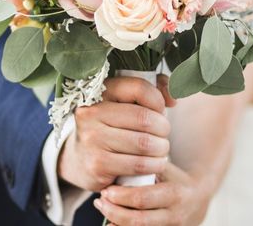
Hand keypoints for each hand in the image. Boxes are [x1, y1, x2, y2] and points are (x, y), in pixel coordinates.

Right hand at [58, 76, 171, 191]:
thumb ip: (151, 89)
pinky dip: (155, 165)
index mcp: (100, 92)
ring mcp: (92, 139)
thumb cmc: (111, 125)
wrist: (79, 159)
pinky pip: (139, 165)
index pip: (139, 88)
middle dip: (163, 128)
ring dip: (161, 148)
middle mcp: (91, 113)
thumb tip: (173, 98)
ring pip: (145, 143)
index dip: (158, 100)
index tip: (160, 110)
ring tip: (160, 149)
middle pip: (145, 118)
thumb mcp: (124, 102)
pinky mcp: (97, 165)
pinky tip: (155, 163)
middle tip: (163, 134)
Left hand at [93, 162, 211, 225]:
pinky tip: (112, 222)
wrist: (197, 200)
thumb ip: (145, 164)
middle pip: (138, 220)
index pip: (142, 198)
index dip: (120, 196)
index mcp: (175, 194)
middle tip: (100, 201)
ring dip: (116, 222)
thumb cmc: (174, 179)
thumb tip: (114, 159)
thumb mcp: (165, 168)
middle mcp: (175, 215)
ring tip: (104, 210)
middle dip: (114, 211)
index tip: (106, 189)